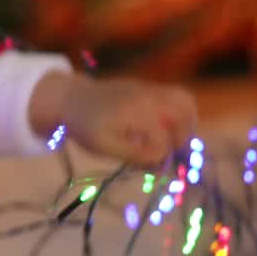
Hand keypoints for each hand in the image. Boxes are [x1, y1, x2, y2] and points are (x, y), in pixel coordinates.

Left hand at [34, 73, 196, 165]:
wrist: (71, 98)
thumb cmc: (85, 125)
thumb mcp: (104, 146)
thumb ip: (135, 154)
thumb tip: (161, 161)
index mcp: (139, 111)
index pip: (164, 141)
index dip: (160, 158)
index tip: (149, 167)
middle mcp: (150, 96)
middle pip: (184, 113)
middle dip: (181, 137)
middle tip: (168, 153)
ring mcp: (150, 88)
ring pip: (184, 100)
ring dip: (185, 122)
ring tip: (173, 140)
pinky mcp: (148, 87)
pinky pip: (175, 95)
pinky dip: (178, 113)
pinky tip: (164, 129)